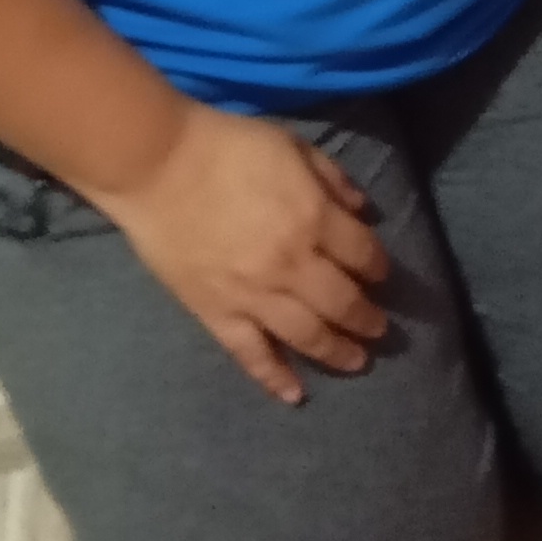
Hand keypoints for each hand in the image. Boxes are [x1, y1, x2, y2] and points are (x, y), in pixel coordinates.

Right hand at [89, 103, 392, 403]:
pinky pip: (251, 354)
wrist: (158, 164)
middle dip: (367, 319)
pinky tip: (295, 395)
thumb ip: (333, 179)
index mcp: (315, 219)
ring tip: (357, 362)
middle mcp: (293, 265)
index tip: (382, 276)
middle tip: (381, 330)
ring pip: (307, 335)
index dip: (379, 267)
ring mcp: (254, 295)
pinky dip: (274, 378)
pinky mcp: (217, 313)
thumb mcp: (294, 146)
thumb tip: (364, 211)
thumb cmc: (228, 146)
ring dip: (337, 352)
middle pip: (343, 303)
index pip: (363, 254)